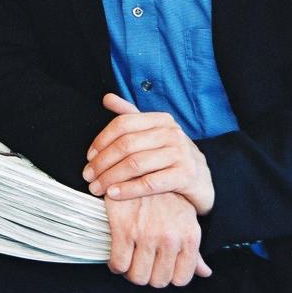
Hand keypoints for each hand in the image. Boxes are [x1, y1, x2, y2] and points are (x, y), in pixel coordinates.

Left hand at [84, 94, 214, 214]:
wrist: (203, 181)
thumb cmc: (172, 156)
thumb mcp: (153, 133)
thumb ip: (130, 115)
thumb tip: (107, 98)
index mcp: (161, 120)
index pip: (123, 123)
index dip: (102, 139)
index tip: (89, 156)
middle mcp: (172, 133)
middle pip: (127, 144)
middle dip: (102, 162)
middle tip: (88, 176)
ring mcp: (181, 154)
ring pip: (135, 164)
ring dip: (111, 177)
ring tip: (97, 188)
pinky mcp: (186, 176)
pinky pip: (150, 183)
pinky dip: (128, 189)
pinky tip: (114, 195)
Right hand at [104, 192, 211, 287]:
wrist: (139, 167)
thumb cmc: (165, 195)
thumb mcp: (185, 218)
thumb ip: (194, 250)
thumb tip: (205, 272)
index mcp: (189, 236)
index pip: (181, 278)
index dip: (167, 277)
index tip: (158, 269)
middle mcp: (170, 238)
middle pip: (158, 281)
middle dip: (148, 276)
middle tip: (140, 265)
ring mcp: (147, 234)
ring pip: (137, 276)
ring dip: (130, 273)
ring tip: (128, 261)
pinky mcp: (123, 228)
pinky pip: (119, 263)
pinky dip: (115, 265)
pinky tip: (116, 255)